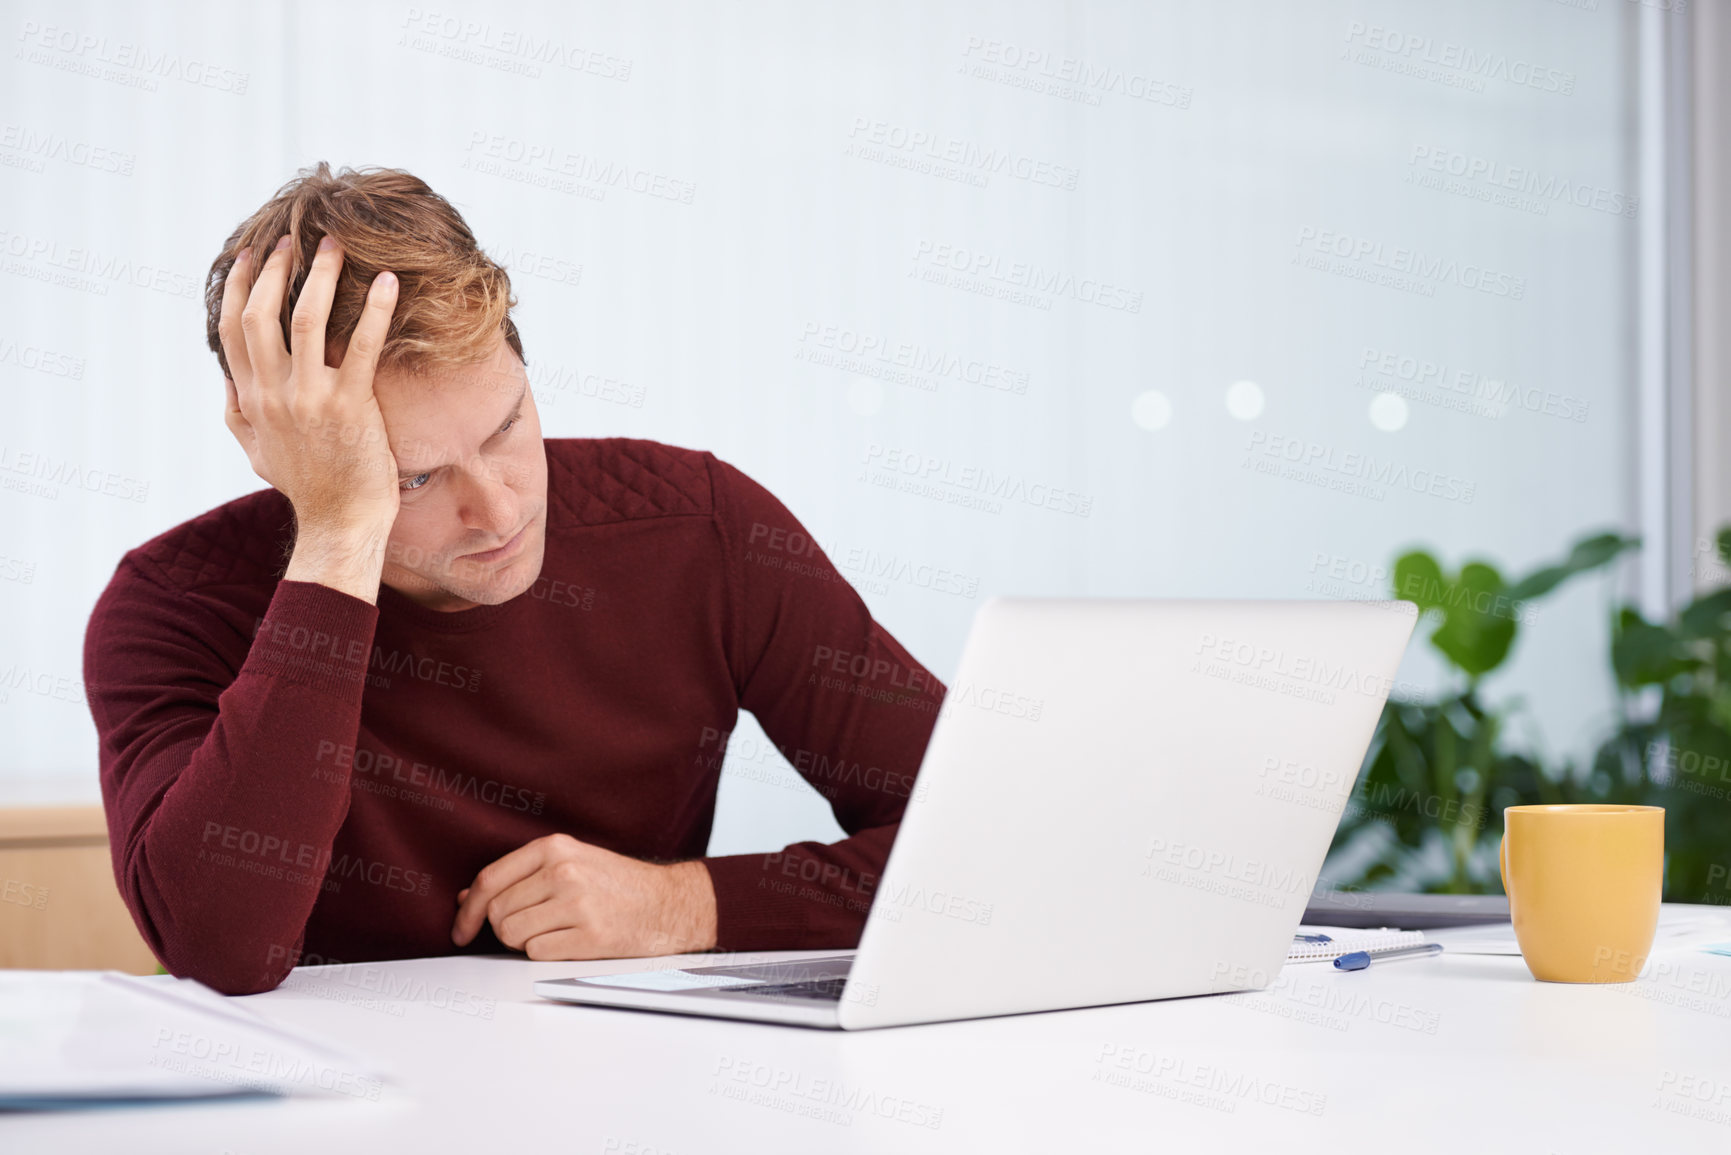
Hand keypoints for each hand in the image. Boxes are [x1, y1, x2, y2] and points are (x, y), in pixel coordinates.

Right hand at [217, 233, 401, 535]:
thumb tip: (228, 381)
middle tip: (293, 240)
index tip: (248, 255)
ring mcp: (311, 398)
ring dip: (320, 276)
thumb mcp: (256, 452)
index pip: (230, 329)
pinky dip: (376, 310)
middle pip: (260, 314)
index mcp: (251, 399)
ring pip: (305, 318)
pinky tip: (389, 283)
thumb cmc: (306, 487)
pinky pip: (361, 346)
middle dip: (274, 270)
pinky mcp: (351, 405)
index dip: (237, 286)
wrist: (340, 522)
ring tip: (335, 246)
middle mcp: (273, 393)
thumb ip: (238, 414)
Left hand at [451, 833, 718, 959]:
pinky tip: (570, 940)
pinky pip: (536, 953)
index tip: (461, 929)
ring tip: (555, 929)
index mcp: (555, 848)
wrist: (667, 903)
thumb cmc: (616, 884)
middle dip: (504, 927)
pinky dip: (545, 952)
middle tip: (531, 926)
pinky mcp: (589, 935)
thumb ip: (519, 876)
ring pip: (512, 935)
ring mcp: (577, 903)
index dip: (467, 910)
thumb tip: (466, 898)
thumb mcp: (569, 862)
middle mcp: (564, 871)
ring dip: (525, 941)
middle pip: (497, 912)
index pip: (490, 880)